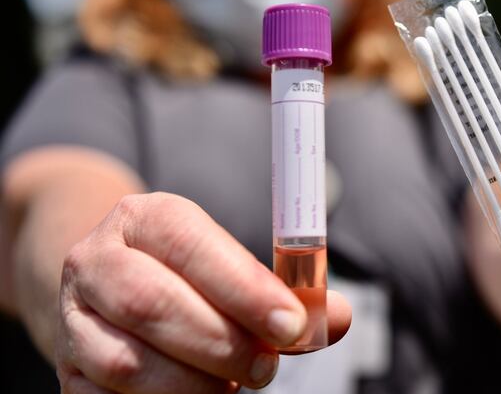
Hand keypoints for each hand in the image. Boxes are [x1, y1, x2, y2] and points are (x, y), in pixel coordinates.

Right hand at [55, 192, 350, 392]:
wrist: (110, 288)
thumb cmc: (187, 276)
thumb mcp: (228, 265)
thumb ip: (282, 293)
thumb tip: (337, 318)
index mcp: (144, 218)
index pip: (190, 244)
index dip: (244, 288)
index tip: (292, 325)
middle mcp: (97, 260)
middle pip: (152, 304)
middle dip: (222, 343)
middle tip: (266, 368)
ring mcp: (73, 318)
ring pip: (128, 362)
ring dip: (194, 384)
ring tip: (231, 385)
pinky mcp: (67, 370)